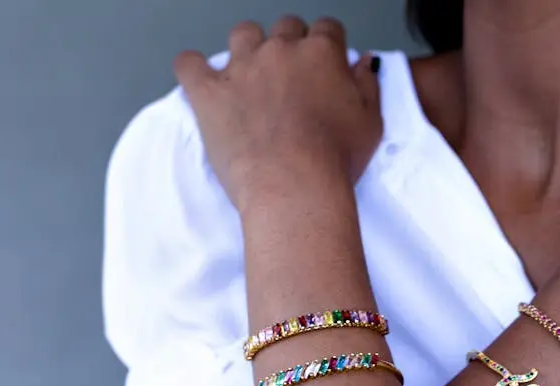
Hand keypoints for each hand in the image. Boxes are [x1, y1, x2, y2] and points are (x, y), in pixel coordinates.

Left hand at [174, 17, 382, 210]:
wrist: (294, 184)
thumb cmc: (335, 159)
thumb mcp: (371, 123)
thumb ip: (367, 85)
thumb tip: (364, 63)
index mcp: (321, 54)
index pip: (327, 29)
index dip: (328, 45)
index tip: (326, 63)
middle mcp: (280, 50)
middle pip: (285, 27)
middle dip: (290, 46)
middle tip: (292, 76)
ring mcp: (242, 67)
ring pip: (243, 34)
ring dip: (248, 48)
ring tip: (252, 75)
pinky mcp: (209, 91)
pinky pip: (189, 63)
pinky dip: (193, 67)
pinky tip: (200, 78)